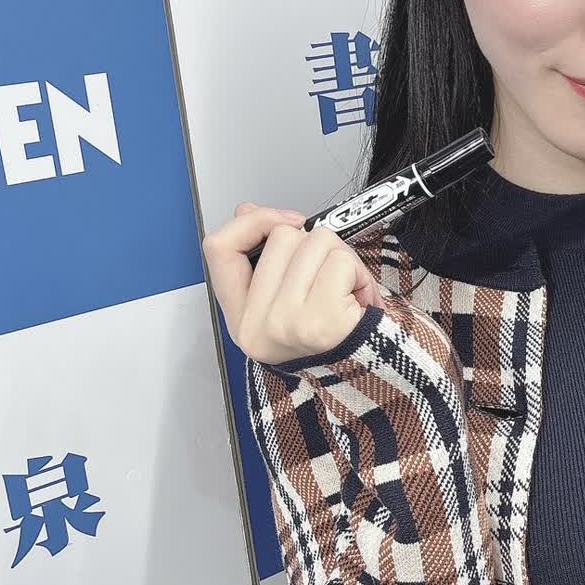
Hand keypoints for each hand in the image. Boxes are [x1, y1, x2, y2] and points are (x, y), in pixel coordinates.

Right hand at [202, 202, 384, 364]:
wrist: (365, 374)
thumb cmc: (329, 337)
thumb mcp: (286, 300)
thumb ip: (264, 256)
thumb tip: (247, 211)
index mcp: (242, 317)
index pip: (220, 248)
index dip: (250, 224)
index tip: (283, 223)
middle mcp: (257, 323)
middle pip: (281, 237)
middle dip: (315, 244)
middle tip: (328, 277)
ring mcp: (286, 323)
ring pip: (315, 241)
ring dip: (341, 257)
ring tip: (345, 289)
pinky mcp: (320, 321)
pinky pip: (341, 261)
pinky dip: (358, 272)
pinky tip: (358, 298)